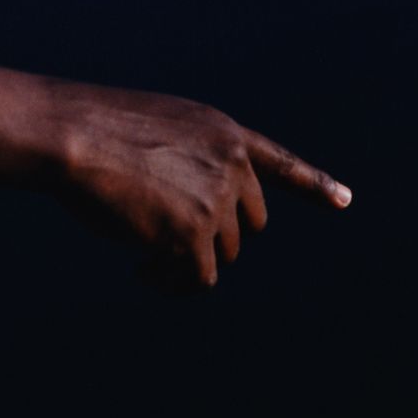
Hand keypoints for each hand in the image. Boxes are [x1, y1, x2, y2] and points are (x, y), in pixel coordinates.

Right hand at [41, 80, 351, 287]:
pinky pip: (199, 278)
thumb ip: (189, 166)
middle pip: (246, 226)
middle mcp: (232, 166)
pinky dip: (172, 284)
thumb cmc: (95, 133)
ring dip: (186, 264)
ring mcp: (217, 201)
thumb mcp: (158, 133)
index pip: (280, 163)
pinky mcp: (194, 235)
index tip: (344, 201)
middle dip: (214, 240)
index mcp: (225, 134)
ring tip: (146, 260)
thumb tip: (196, 229)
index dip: (313, 185)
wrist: (74, 135)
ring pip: (221, 255)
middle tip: (169, 243)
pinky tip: (142, 272)